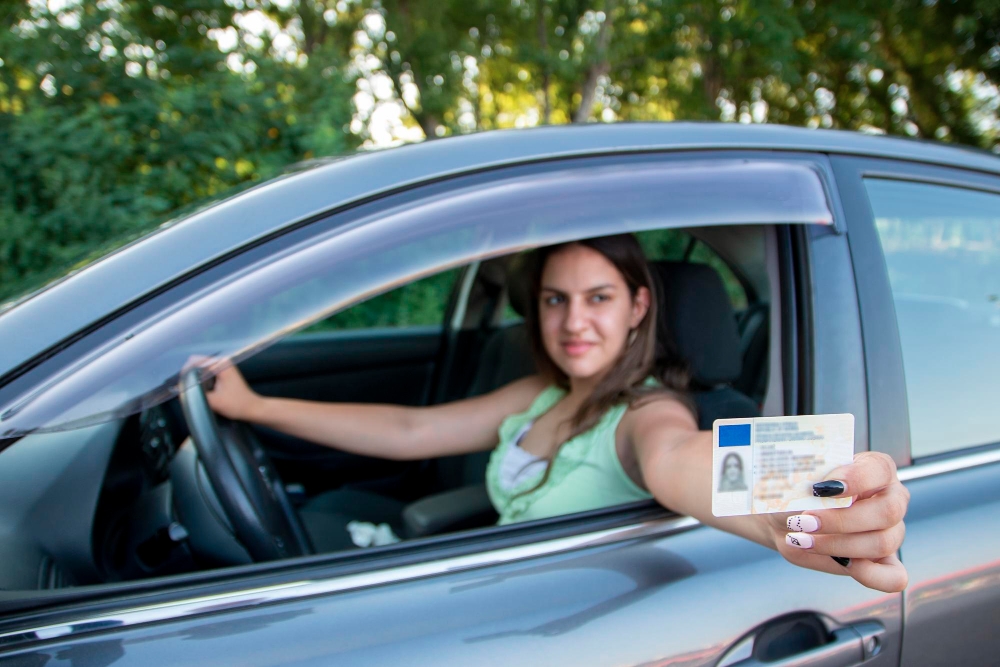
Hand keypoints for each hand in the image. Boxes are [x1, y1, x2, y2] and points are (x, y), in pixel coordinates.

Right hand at [181, 356, 261, 421]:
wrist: (252, 409)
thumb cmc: (237, 405)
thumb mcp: (213, 401)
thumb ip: (195, 394)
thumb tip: (181, 389)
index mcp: (221, 364)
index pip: (195, 361)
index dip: (185, 372)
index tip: (180, 383)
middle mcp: (223, 363)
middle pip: (197, 364)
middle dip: (190, 376)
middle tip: (184, 389)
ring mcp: (224, 368)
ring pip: (201, 370)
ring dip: (195, 380)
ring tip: (192, 391)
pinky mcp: (224, 375)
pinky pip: (207, 375)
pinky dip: (202, 382)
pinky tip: (200, 392)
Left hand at [767, 451, 908, 592]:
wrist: (784, 516)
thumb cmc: (797, 491)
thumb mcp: (799, 480)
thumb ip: (812, 480)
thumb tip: (816, 489)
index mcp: (877, 468)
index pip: (879, 469)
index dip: (855, 479)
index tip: (820, 488)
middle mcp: (892, 498)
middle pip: (887, 512)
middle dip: (841, 520)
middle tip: (806, 520)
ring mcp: (892, 532)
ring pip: (882, 543)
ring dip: (838, 544)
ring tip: (804, 539)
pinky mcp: (884, 562)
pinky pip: (893, 577)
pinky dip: (868, 574)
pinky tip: (840, 562)